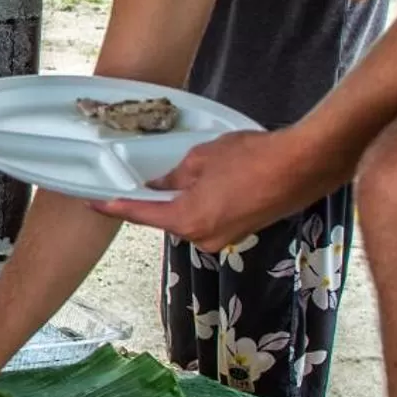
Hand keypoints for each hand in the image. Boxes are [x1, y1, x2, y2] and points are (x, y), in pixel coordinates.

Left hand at [89, 126, 349, 251]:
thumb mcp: (201, 158)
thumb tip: (160, 185)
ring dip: (185, 200)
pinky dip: (204, 203)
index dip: (115, 208)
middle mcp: (203, 238)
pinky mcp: (242, 232)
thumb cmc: (251, 158)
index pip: (141, 215)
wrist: (301, 166)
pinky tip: (212, 182)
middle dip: (157, 200)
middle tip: (145, 178)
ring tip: (196, 172)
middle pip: (168, 219)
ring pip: (191, 218)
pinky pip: (211, 218)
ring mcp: (224, 239)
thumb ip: (174, 176)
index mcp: (187, 221)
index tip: (94, 204)